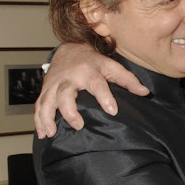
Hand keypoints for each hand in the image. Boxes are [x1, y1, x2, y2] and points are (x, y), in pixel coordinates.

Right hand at [34, 43, 148, 138]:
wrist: (69, 50)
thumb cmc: (93, 61)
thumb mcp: (112, 66)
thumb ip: (128, 80)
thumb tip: (145, 93)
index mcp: (88, 71)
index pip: (97, 84)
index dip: (105, 97)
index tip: (112, 111)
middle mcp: (69, 78)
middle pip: (65, 93)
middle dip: (70, 110)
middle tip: (79, 125)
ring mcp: (55, 84)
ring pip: (47, 100)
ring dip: (47, 117)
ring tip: (51, 133)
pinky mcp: (45, 90)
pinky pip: (39, 105)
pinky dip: (39, 120)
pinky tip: (43, 134)